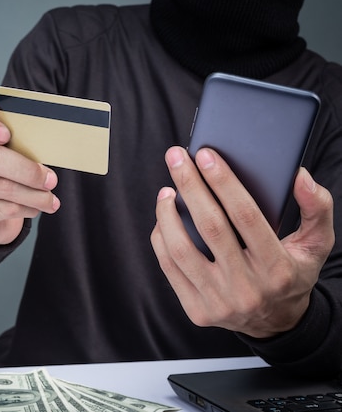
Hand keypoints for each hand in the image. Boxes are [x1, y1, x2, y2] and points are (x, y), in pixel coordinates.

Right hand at [0, 104, 59, 244]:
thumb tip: (43, 151)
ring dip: (34, 194)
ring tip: (50, 198)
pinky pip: (4, 209)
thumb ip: (15, 144)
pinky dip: (27, 208)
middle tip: (50, 179)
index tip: (6, 135)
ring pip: (2, 187)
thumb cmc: (0, 173)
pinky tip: (35, 207)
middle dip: (27, 169)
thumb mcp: (4, 151)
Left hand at [151, 146, 333, 337]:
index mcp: (278, 268)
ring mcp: (218, 302)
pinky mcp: (197, 310)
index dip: (223, 182)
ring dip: (167, 213)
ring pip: (181, 249)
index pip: (245, 216)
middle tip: (176, 157)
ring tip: (167, 189)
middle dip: (189, 185)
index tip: (205, 155)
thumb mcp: (316, 244)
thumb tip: (300, 175)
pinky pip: (169, 267)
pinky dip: (162, 237)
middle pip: (209, 226)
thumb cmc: (293, 273)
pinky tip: (163, 217)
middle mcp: (247, 288)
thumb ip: (316, 208)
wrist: (276, 323)